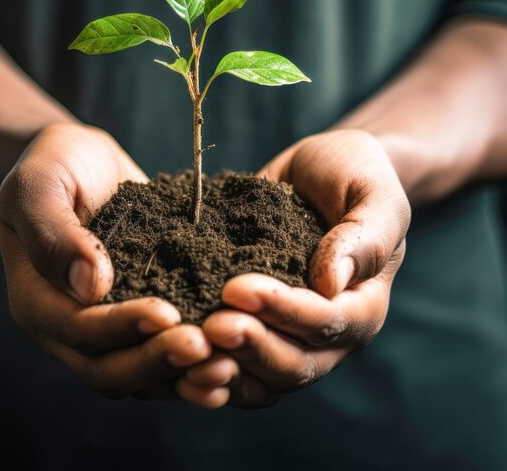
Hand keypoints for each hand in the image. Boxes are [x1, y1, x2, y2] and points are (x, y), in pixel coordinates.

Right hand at [0, 123, 210, 399]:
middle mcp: (69, 325)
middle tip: (206, 347)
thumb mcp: (40, 182)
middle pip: (109, 370)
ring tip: (228, 364)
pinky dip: (192, 365)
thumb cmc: (57, 163)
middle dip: (157, 361)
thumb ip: (53, 231)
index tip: (167, 314)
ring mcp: (106, 325)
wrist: (85, 161)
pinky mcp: (139, 314)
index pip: (78, 330)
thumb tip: (90, 287)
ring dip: (181, 375)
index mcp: (38, 298)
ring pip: (139, 374)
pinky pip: (162, 354)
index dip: (122, 328)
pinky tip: (231, 358)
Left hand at [177, 130, 409, 408]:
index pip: (327, 322)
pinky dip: (212, 376)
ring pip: (264, 379)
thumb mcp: (372, 193)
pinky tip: (179, 371)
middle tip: (210, 326)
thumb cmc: (353, 175)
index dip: (283, 311)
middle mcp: (329, 333)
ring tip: (187, 357)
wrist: (321, 171)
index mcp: (363, 303)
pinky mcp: (257, 327)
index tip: (236, 288)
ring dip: (227, 372)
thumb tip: (332, 284)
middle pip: (295, 364)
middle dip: (251, 348)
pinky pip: (238, 366)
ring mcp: (290, 335)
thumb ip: (363, 237)